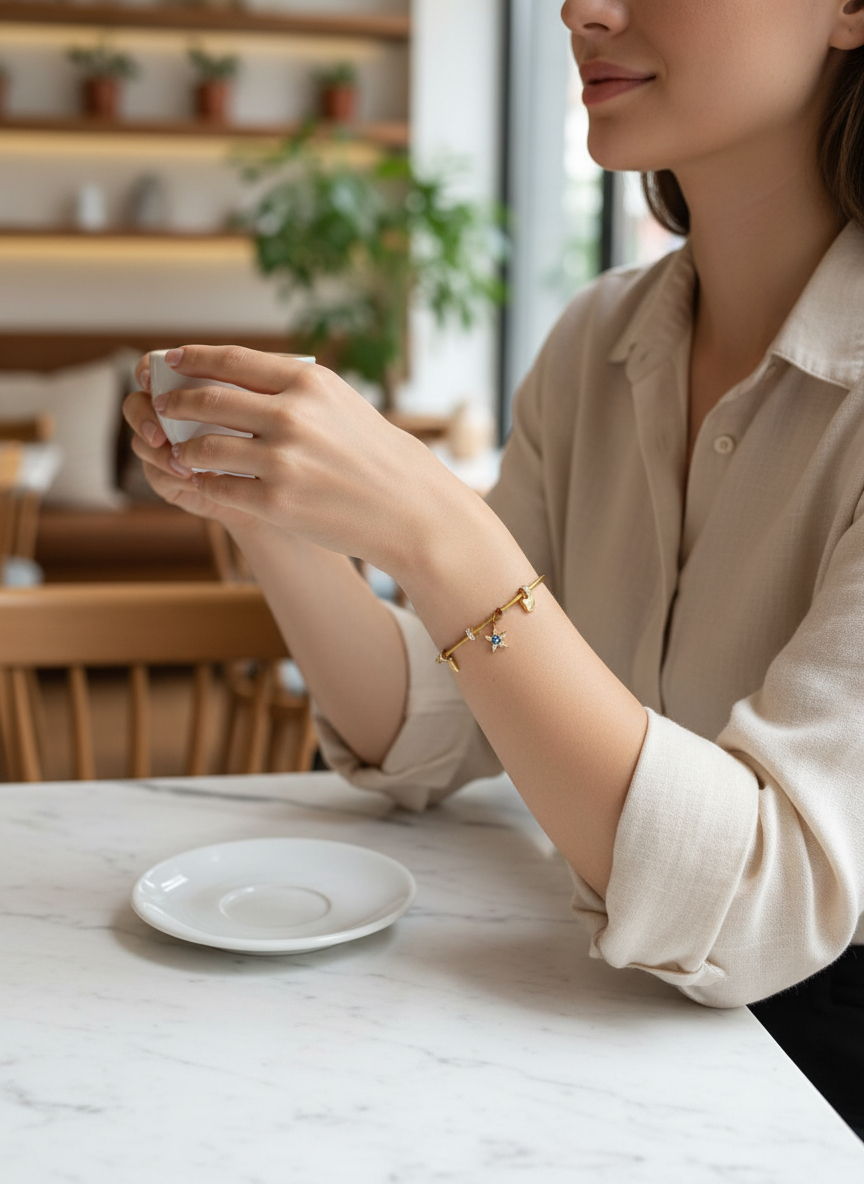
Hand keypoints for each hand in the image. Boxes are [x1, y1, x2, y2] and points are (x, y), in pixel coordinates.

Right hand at [122, 355, 261, 533]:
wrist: (276, 487)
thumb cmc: (275, 439)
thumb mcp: (267, 409)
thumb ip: (251, 389)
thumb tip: (243, 370)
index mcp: (190, 385)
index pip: (157, 368)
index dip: (148, 371)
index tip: (152, 379)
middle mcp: (172, 412)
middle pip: (137, 403)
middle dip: (144, 415)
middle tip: (159, 433)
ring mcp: (166, 445)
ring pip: (142, 442)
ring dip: (158, 452)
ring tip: (184, 464)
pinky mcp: (168, 477)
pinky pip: (156, 474)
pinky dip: (173, 475)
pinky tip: (193, 478)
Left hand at [147, 344, 469, 576]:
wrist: (409, 507)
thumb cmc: (375, 454)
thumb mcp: (340, 403)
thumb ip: (291, 388)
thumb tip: (232, 377)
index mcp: (308, 382)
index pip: (231, 360)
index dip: (192, 358)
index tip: (171, 359)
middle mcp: (292, 415)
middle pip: (208, 399)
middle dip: (175, 402)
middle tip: (161, 406)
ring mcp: (282, 460)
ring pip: (204, 446)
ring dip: (183, 447)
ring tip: (180, 450)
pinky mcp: (276, 501)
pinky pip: (219, 487)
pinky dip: (203, 482)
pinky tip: (201, 480)